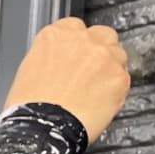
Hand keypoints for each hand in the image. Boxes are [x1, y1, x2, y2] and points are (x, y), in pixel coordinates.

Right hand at [3, 17, 129, 143]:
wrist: (42, 126)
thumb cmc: (31, 105)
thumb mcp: (29, 69)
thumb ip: (51, 56)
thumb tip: (62, 62)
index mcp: (56, 35)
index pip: (75, 27)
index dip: (77, 44)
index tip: (75, 56)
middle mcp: (82, 39)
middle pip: (102, 35)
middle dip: (99, 50)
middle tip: (90, 72)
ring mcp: (104, 56)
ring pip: (118, 54)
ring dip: (110, 68)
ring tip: (96, 90)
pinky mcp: (119, 77)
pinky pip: (124, 78)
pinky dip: (116, 89)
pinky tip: (101, 101)